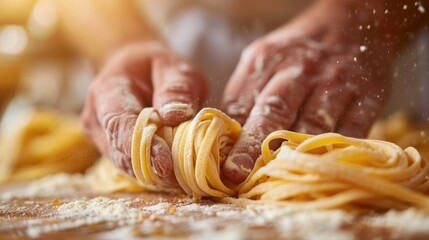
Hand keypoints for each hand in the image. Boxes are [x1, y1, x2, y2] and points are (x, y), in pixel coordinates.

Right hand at [81, 42, 206, 183]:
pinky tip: (176, 173)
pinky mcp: (111, 152)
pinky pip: (132, 168)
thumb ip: (177, 88)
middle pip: (121, 151)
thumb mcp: (176, 68)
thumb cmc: (158, 68)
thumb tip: (175, 115)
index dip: (142, 146)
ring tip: (186, 175)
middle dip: (153, 167)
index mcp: (107, 89)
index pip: (119, 123)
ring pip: (126, 165)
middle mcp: (96, 118)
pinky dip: (154, 173)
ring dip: (155, 173)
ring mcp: (101, 138)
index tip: (167, 163)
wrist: (137, 72)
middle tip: (187, 176)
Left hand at [221, 0, 392, 182]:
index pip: (243, 102)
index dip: (232, 137)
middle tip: (237, 174)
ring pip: (313, 125)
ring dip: (294, 155)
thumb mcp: (264, 59)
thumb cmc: (298, 52)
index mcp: (267, 60)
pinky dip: (335, 152)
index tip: (223, 165)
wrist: (352, 24)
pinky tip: (321, 168)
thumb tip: (226, 136)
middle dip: (253, 146)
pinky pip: (351, 130)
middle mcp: (300, 70)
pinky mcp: (368, 96)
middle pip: (274, 111)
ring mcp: (336, 82)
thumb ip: (245, 94)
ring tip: (277, 178)